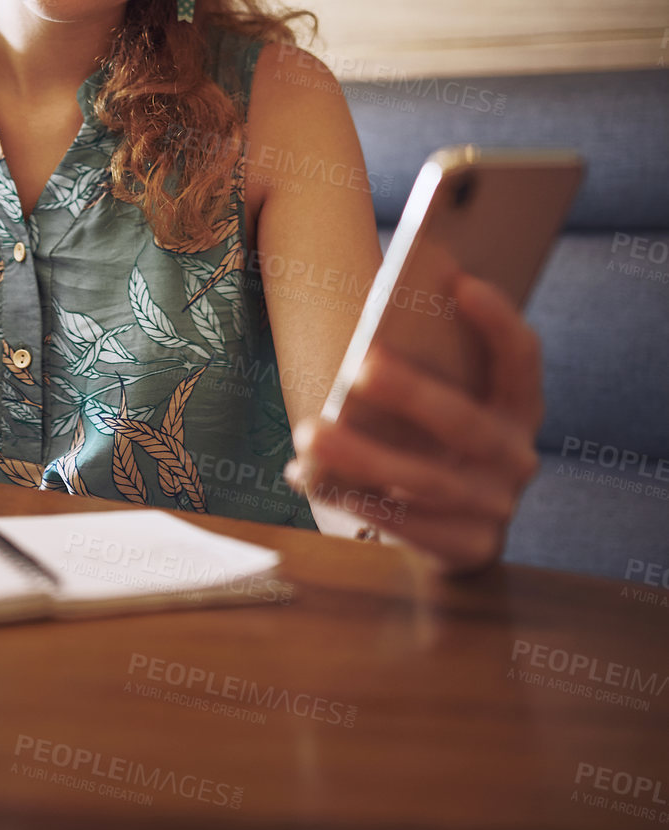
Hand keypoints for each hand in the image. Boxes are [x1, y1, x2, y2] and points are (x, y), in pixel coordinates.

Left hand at [285, 274, 542, 572]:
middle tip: (362, 365)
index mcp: (518, 405)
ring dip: (361, 455)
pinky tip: (307, 473)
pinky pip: (404, 525)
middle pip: (464, 422)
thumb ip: (427, 363)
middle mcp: (516, 455)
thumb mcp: (443, 398)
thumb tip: (376, 322)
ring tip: (307, 431)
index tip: (459, 282)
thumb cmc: (433, 437)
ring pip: (423, 480)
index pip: (522, 357)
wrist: (454, 529)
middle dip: (412, 392)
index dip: (498, 320)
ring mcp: (496, 506)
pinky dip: (352, 498)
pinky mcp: (467, 547)